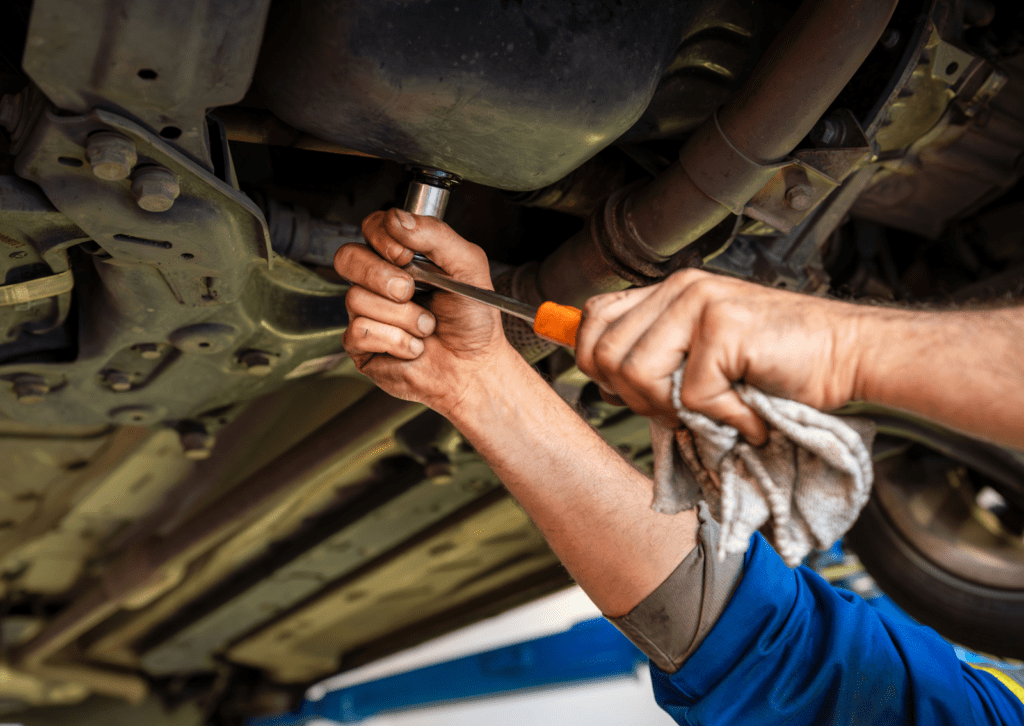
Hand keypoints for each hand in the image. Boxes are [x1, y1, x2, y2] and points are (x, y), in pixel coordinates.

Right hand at [334, 209, 512, 413]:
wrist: (474, 367)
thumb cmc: (473, 319)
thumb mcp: (468, 266)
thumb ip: (436, 235)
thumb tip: (397, 219)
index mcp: (401, 256)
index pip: (370, 227)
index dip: (382, 238)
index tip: (405, 255)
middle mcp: (378, 280)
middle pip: (347, 257)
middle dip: (382, 276)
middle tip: (411, 291)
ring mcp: (366, 311)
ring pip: (357, 298)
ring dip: (403, 317)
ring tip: (426, 326)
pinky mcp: (361, 344)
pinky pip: (361, 331)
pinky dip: (397, 341)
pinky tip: (413, 346)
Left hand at [575, 269, 862, 444]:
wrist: (850, 356)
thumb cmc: (781, 363)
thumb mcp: (705, 355)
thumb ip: (659, 356)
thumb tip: (602, 378)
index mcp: (670, 292)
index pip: (594, 318)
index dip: (595, 363)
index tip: (625, 391)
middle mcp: (680, 288)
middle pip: (606, 354)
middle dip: (636, 399)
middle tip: (682, 412)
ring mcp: (701, 303)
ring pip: (639, 374)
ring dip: (676, 411)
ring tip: (716, 413)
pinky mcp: (725, 326)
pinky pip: (692, 395)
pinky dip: (725, 419)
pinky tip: (750, 413)